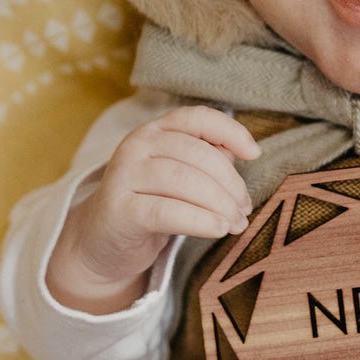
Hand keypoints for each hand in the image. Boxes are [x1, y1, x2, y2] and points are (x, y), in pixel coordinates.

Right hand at [46, 106, 260, 314]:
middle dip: (230, 183)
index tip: (254, 154)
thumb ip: (209, 159)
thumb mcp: (181, 176)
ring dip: (220, 204)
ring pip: (184, 180)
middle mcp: (136, 145)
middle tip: (245, 209)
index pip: (197, 117)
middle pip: (197, 153)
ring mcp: (124, 175)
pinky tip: (219, 229)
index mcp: (155, 130)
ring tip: (236, 223)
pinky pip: (167, 211)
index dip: (230, 131)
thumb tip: (246, 151)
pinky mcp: (120, 209)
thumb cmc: (151, 204)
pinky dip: (200, 220)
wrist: (104, 242)